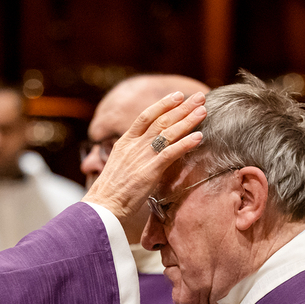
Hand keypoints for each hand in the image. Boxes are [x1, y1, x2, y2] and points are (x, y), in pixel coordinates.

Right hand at [82, 90, 205, 225]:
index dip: (163, 104)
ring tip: (203, 111)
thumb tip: (146, 152)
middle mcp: (133, 146)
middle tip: (199, 97)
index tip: (178, 96)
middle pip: (161, 120)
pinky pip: (170, 153)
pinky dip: (185, 144)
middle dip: (182, 108)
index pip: (146, 116)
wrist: (101, 208)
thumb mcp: (118, 166)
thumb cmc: (110, 193)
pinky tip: (198, 137)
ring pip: (168, 133)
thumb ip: (132, 156)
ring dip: (187, 121)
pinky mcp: (149, 172)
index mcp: (124, 143)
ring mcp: (141, 157)